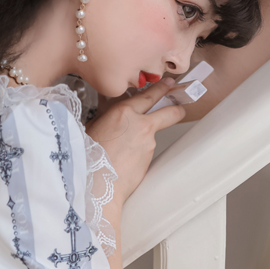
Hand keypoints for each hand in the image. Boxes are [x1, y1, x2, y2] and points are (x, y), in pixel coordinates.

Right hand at [86, 79, 185, 208]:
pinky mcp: (149, 159)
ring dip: (144, 137)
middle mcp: (141, 125)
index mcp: (124, 112)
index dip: (161, 89)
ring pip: (153, 134)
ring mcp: (148, 143)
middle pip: (170, 112)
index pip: (149, 95)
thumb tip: (110, 111)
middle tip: (179, 106)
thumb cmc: (90, 157)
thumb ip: (107, 116)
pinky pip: (145, 150)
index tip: (168, 85)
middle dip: (177, 107)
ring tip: (123, 148)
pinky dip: (137, 152)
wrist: (98, 184)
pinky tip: (123, 159)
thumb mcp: (93, 127)